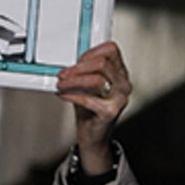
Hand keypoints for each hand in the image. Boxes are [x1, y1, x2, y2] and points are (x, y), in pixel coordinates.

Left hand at [55, 41, 132, 169]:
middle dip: (77, 67)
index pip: (111, 50)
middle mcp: (123, 83)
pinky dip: (71, 95)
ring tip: (61, 85)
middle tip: (63, 74)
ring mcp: (119, 98)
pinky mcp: (110, 112)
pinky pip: (88, 99)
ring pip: (96, 79)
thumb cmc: (90, 109)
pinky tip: (63, 95)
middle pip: (102, 63)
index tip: (75, 61)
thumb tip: (67, 65)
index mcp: (120, 73)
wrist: (93, 134)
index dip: (90, 53)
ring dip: (73, 80)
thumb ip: (83, 72)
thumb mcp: (86, 85)